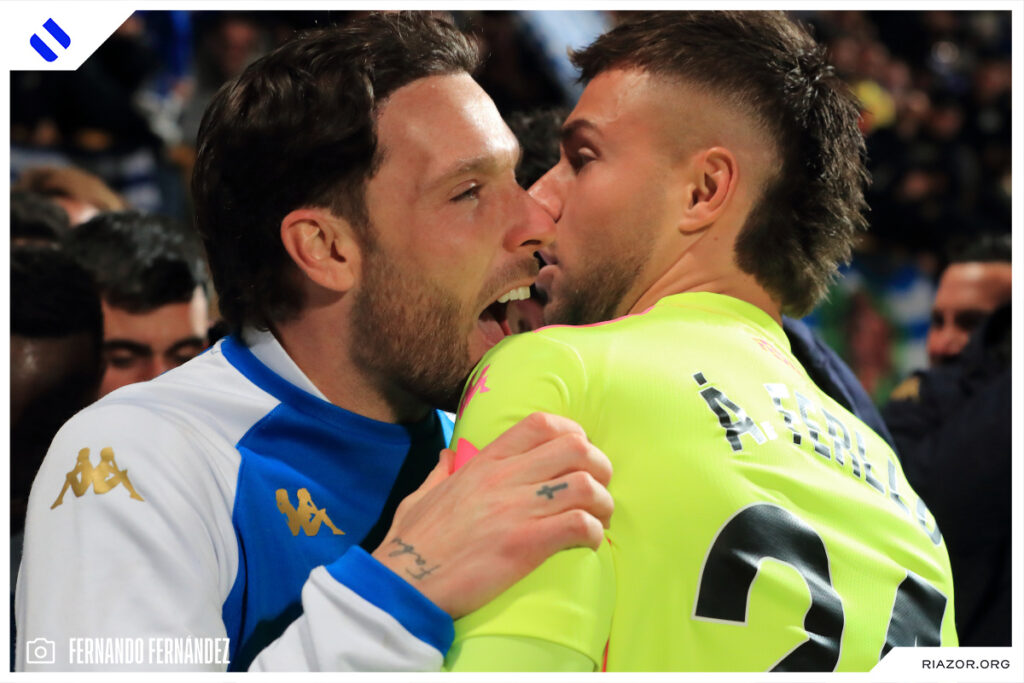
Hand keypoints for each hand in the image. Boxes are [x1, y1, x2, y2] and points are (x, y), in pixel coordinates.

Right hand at [371, 412, 612, 618]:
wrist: (401, 584)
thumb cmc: (410, 544)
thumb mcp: (421, 495)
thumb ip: (441, 471)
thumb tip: (447, 455)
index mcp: (483, 463)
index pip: (541, 423)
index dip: (573, 434)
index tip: (578, 457)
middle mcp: (503, 478)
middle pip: (577, 448)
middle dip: (600, 467)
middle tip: (598, 491)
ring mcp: (514, 510)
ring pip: (585, 485)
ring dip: (602, 503)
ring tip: (597, 521)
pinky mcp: (523, 545)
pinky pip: (578, 525)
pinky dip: (592, 533)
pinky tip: (586, 544)